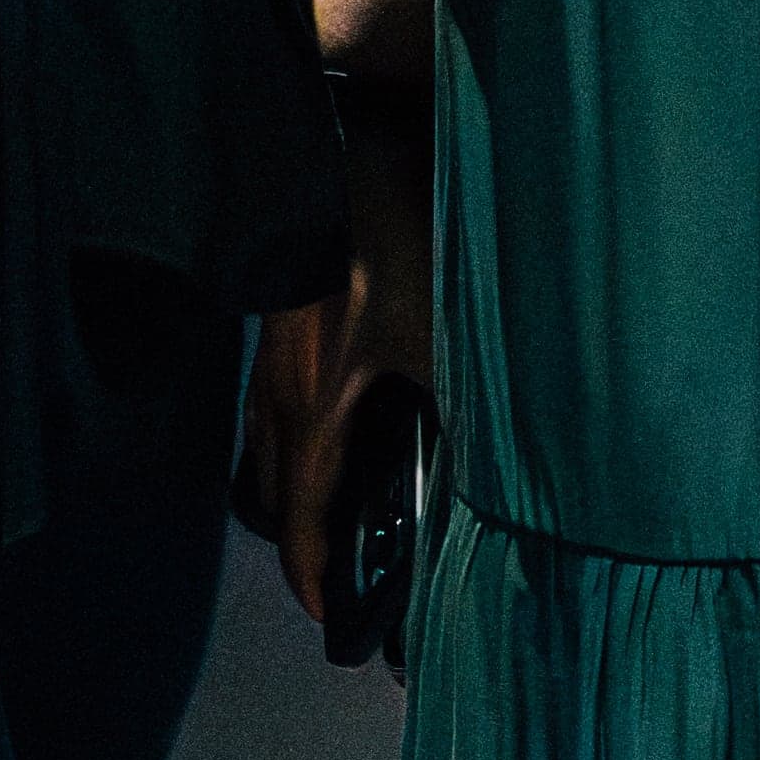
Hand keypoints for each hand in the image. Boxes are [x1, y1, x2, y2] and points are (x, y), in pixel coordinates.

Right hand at [235, 102, 434, 624]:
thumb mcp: (455, 332)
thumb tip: (498, 477)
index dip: (313, 575)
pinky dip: (288, 439)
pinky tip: (332, 429)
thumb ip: (469, 408)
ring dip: (288, 492)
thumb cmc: (412, 230)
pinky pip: (266, 402)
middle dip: (296, 545)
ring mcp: (272, 347)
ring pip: (261, 446)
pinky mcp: (277, 315)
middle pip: (267, 491)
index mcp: (320, 399)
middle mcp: (281, 382)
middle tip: (335, 577)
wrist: (360, 140)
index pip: (302, 511)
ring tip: (331, 517)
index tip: (330, 619)